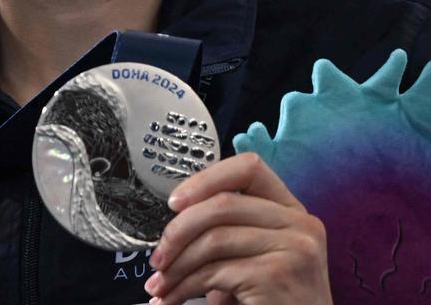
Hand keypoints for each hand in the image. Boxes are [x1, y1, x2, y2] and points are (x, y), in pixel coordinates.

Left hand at [143, 153, 330, 304]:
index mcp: (292, 211)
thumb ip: (228, 228)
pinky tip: (173, 298)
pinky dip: (184, 287)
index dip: (205, 180)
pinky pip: (214, 272)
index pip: (248, 168)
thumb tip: (176, 216)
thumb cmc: (271, 301)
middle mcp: (301, 224)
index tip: (175, 203)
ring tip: (160, 286)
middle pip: (222, 204)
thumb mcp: (255, 255)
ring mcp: (295, 249)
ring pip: (213, 239)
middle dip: (177, 232)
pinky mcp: (278, 275)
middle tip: (157, 259)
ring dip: (176, 266)